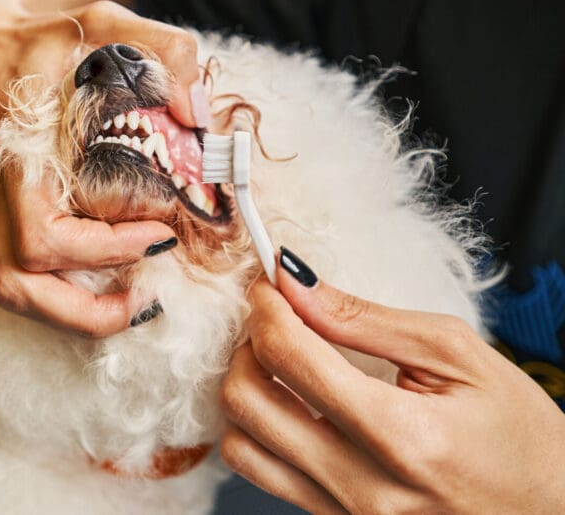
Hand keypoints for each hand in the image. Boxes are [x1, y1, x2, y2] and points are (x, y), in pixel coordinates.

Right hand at [0, 0, 207, 336]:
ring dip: (68, 313)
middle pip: (18, 283)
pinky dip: (58, 295)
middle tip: (148, 295)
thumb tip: (197, 111)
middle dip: (86, 306)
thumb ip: (158, 51)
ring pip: (11, 289)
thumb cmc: (40, 38)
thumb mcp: (101, 22)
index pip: (42, 235)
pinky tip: (102, 282)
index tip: (158, 236)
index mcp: (14, 155)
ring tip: (129, 305)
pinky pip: (15, 277)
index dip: (102, 250)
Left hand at [218, 249, 564, 513]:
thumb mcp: (457, 355)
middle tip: (274, 318)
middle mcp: (364, 487)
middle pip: (246, 402)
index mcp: (403, 436)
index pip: (290, 356)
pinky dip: (261, 429)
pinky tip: (292, 402)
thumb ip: (364, 318)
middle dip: (246, 343)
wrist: (550, 513)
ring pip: (240, 444)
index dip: (266, 306)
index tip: (268, 283)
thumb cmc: (517, 433)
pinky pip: (264, 473)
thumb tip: (293, 281)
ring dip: (245, 388)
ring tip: (281, 361)